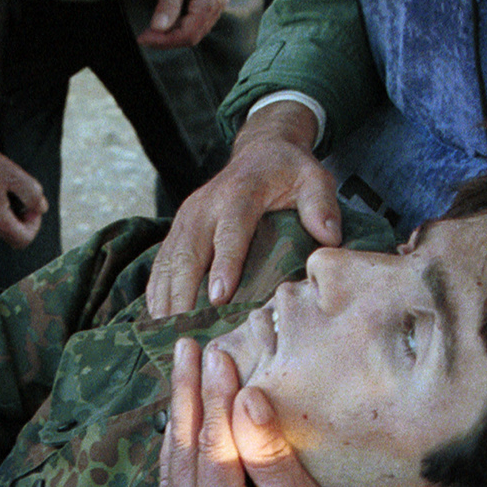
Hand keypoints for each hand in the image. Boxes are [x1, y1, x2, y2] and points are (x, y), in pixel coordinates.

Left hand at [137, 0, 230, 48]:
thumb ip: (168, 3)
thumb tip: (158, 28)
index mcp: (208, 3)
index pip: (186, 34)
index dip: (164, 40)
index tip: (145, 38)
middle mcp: (216, 9)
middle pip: (192, 37)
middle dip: (167, 40)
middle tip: (146, 36)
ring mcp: (217, 7)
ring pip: (196, 32)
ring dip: (174, 35)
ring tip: (154, 30)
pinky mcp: (215, 3)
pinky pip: (199, 23)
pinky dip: (182, 26)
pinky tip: (169, 21)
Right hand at [145, 101, 340, 316]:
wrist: (260, 151)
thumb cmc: (289, 172)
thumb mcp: (314, 179)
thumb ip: (321, 205)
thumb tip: (329, 237)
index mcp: (240, 195)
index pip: (230, 232)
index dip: (224, 264)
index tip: (218, 298)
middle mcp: (205, 206)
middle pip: (188, 252)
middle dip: (184, 294)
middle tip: (186, 332)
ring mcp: (186, 218)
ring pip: (169, 261)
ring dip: (166, 298)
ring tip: (168, 336)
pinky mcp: (177, 228)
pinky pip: (162, 263)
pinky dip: (157, 291)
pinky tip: (158, 320)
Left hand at [159, 338, 367, 486]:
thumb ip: (267, 449)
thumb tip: (245, 397)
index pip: (212, 441)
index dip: (213, 393)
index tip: (216, 352)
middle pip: (183, 448)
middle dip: (185, 393)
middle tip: (184, 348)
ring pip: (172, 465)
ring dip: (177, 417)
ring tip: (181, 373)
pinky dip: (176, 451)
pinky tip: (180, 422)